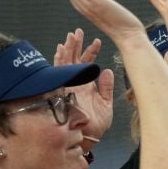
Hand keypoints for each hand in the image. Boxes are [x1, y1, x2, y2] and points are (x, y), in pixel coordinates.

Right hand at [55, 28, 113, 143]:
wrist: (89, 137)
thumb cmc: (97, 125)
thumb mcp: (107, 104)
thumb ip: (107, 88)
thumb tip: (108, 71)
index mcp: (86, 86)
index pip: (87, 64)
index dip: (91, 52)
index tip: (97, 41)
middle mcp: (76, 84)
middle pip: (74, 60)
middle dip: (76, 45)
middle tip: (79, 31)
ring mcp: (68, 86)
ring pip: (65, 63)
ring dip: (68, 49)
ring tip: (71, 36)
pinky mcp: (63, 90)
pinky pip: (59, 72)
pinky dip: (59, 60)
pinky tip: (60, 49)